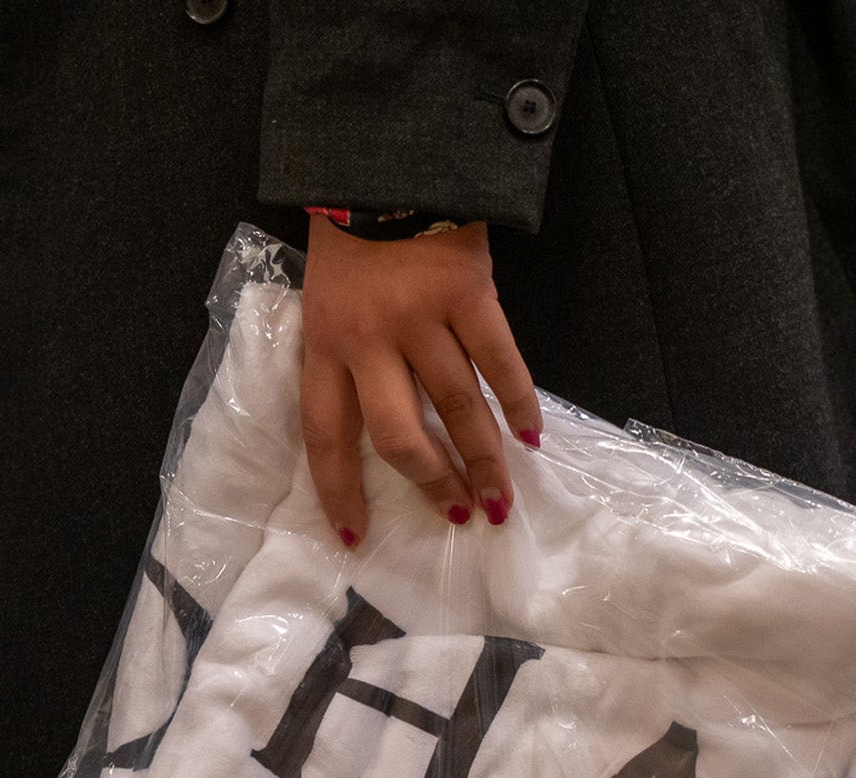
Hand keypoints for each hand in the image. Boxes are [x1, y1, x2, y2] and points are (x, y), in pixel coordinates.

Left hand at [300, 217, 543, 545]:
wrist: (387, 164)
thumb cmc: (352, 244)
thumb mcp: (325, 305)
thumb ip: (344, 360)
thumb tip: (382, 431)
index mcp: (324, 346)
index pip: (326, 436)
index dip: (341, 491)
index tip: (356, 535)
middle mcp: (368, 340)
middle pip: (399, 435)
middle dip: (432, 482)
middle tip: (458, 514)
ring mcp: (420, 316)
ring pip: (457, 406)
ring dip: (483, 458)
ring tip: (500, 498)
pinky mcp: (467, 292)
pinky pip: (499, 360)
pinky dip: (519, 401)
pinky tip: (531, 435)